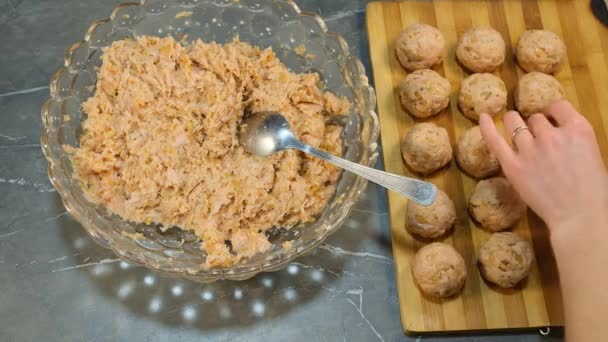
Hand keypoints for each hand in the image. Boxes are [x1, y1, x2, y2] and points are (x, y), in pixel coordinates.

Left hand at [479, 100, 607, 230]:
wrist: (580, 216)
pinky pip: (495, 140)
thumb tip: (560, 134)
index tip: (551, 119)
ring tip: (514, 126)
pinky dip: (487, 127)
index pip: (558, 106)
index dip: (553, 112)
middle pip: (535, 118)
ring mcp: (529, 149)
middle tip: (538, 139)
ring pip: (515, 124)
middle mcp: (551, 134)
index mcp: (578, 129)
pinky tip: (483, 116)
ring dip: (515, 124)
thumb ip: (574, 139)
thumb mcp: (592, 154)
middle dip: (536, 126)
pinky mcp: (512, 165)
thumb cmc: (594, 191)